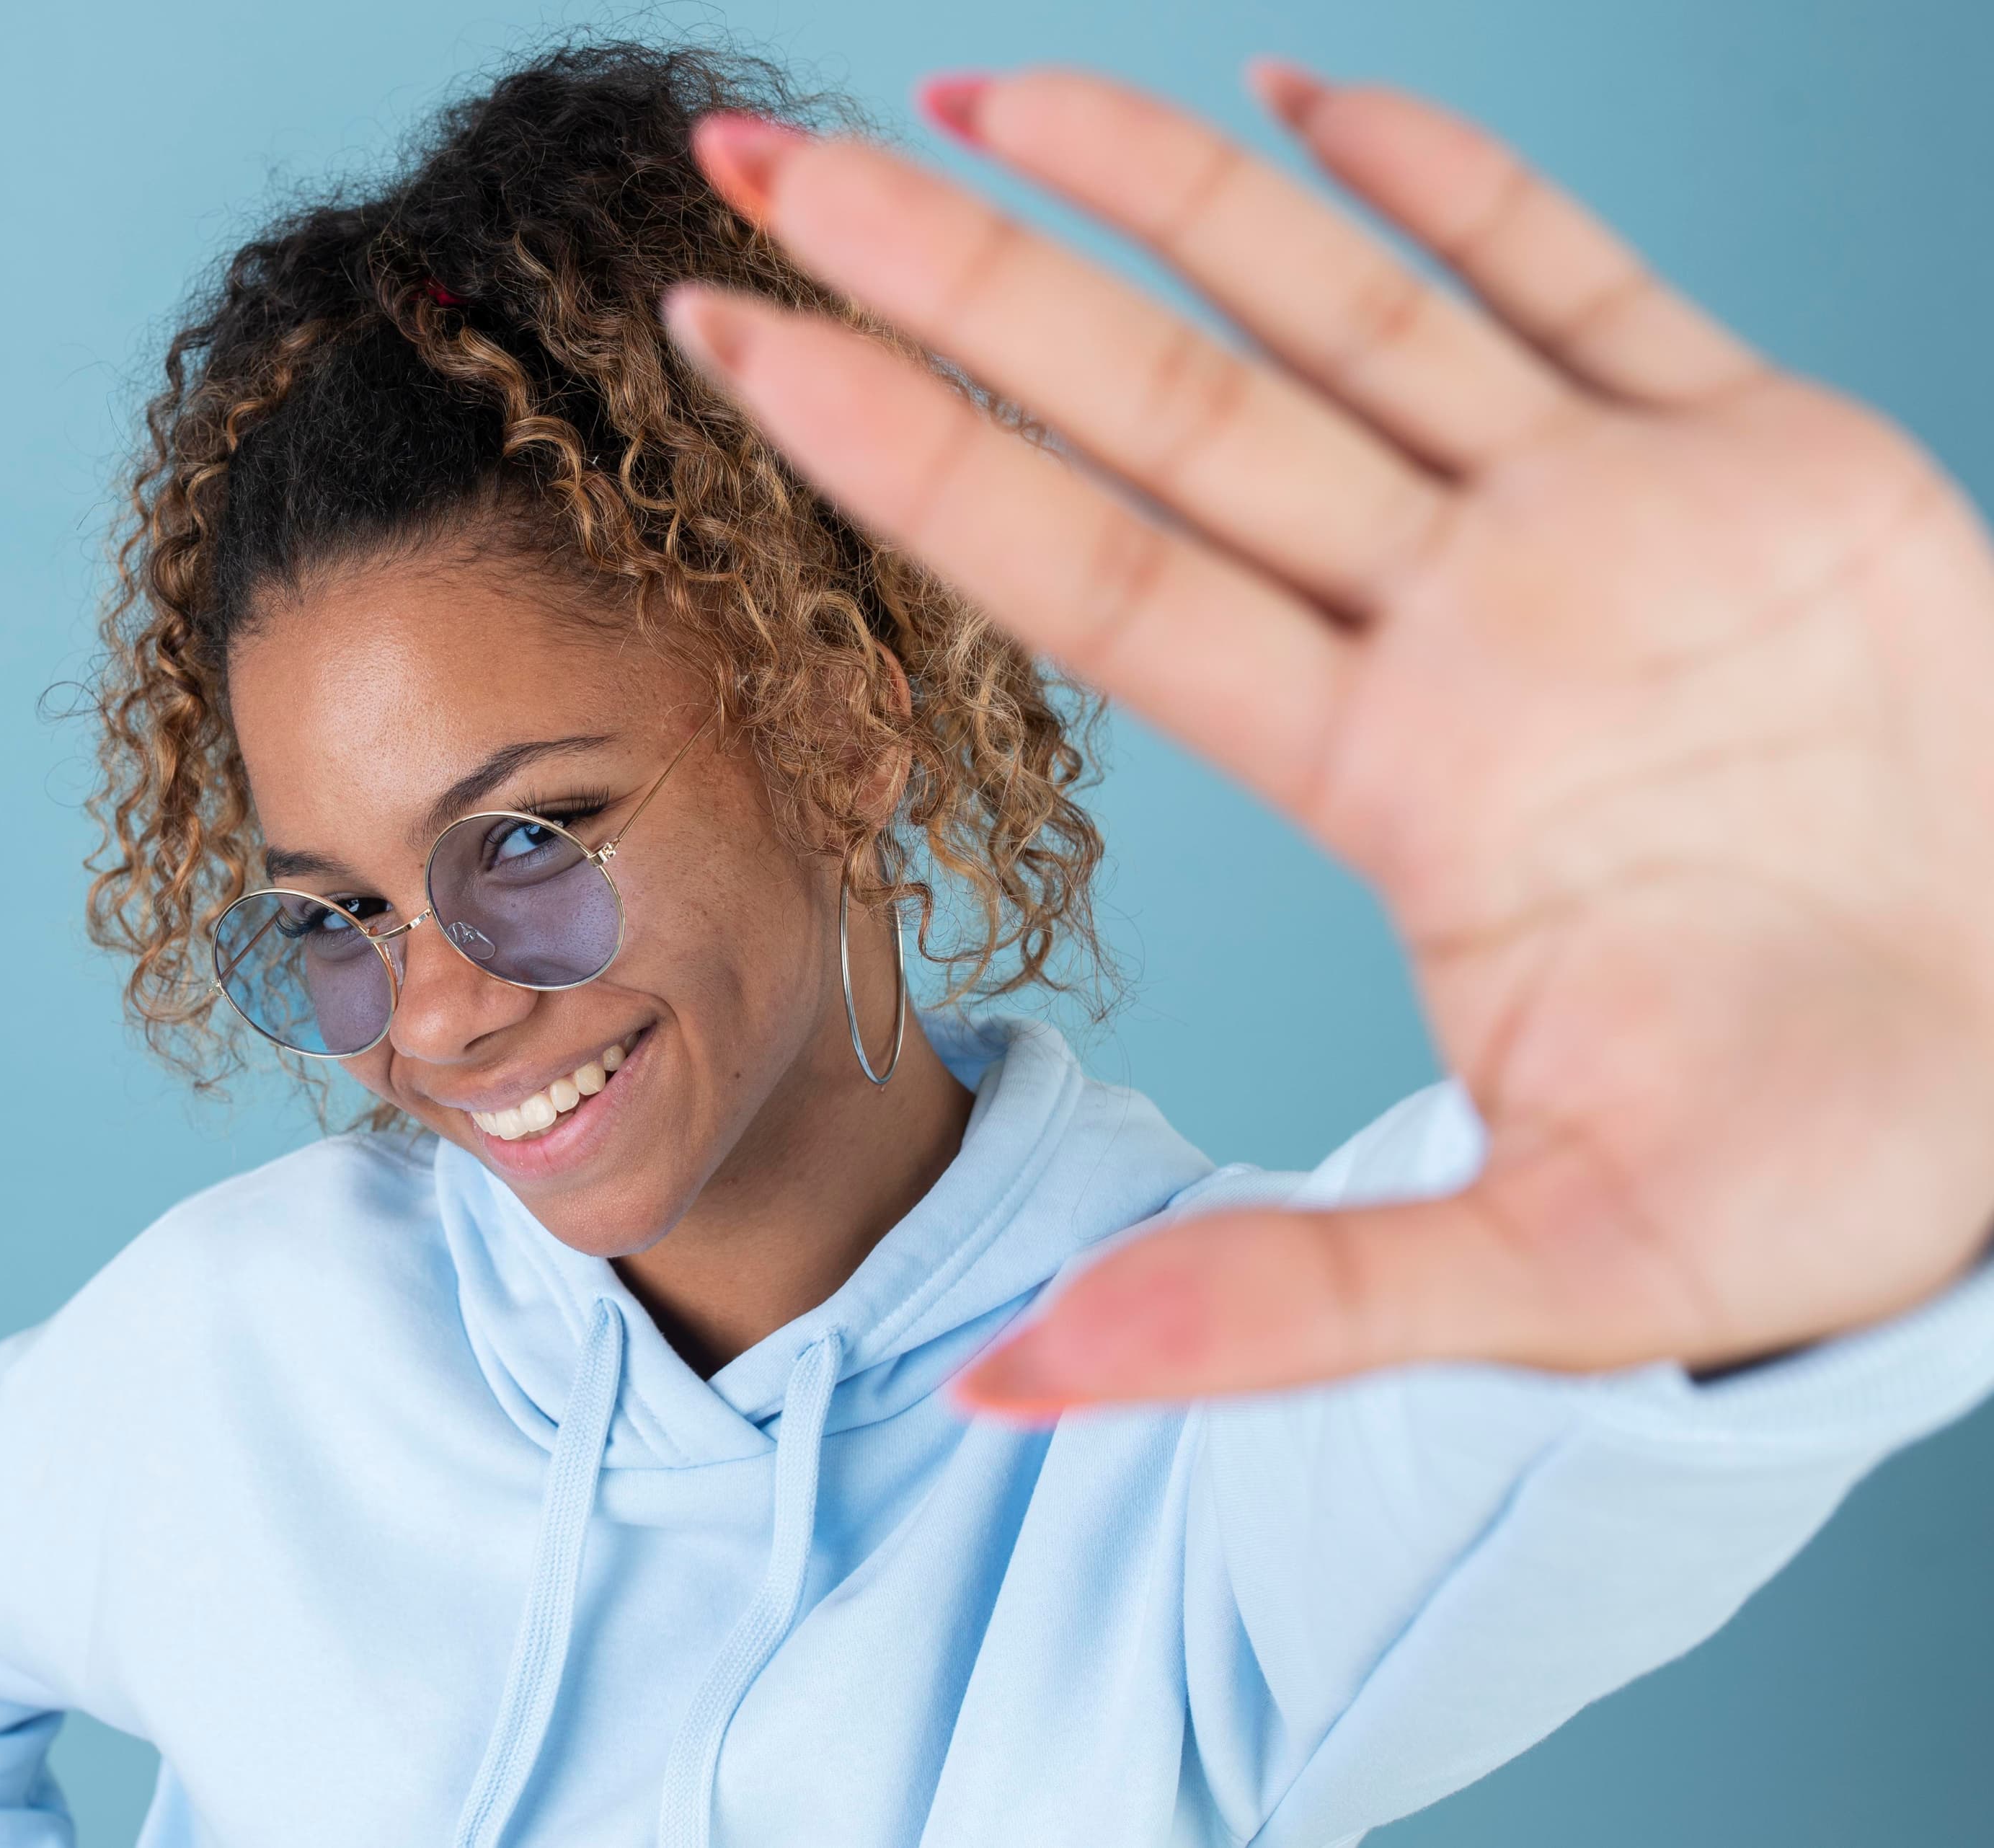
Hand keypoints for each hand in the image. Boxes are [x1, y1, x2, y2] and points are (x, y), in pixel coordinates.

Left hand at [662, 64, 1993, 1410]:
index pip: (1091, 580)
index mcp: (1397, 779)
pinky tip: (1305, 88)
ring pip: (1331, 311)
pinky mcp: (1767, 458)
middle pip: (1154, 411)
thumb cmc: (1826, 1181)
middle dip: (959, 283)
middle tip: (757, 172)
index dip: (909, 457)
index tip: (733, 354)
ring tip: (969, 92)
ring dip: (1159, 194)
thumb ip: (1293, 1309)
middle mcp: (1457, 626)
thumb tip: (1009, 1391)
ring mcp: (1600, 525)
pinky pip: (1579, 278)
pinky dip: (1455, 176)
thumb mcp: (1556, 1268)